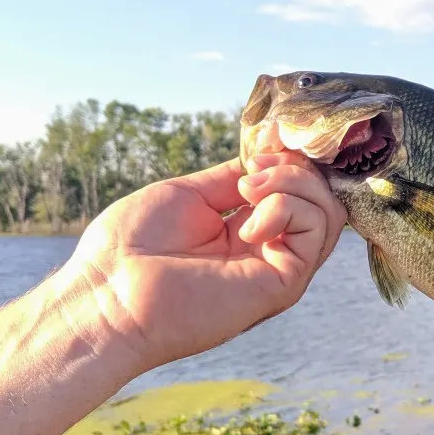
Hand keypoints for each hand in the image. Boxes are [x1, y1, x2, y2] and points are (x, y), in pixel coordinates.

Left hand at [68, 152, 346, 373]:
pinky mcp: (283, 284)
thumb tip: (270, 154)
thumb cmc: (130, 248)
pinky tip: (247, 224)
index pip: (295, 189)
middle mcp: (268, 250)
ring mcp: (278, 268)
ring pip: (327, 211)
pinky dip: (288, 209)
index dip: (288, 157)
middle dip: (295, 166)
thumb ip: (233, 178)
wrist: (106, 296)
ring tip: (249, 191)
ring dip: (294, 183)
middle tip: (253, 172)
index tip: (267, 138)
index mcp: (245, 232)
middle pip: (319, 196)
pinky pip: (316, 230)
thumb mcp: (188, 194)